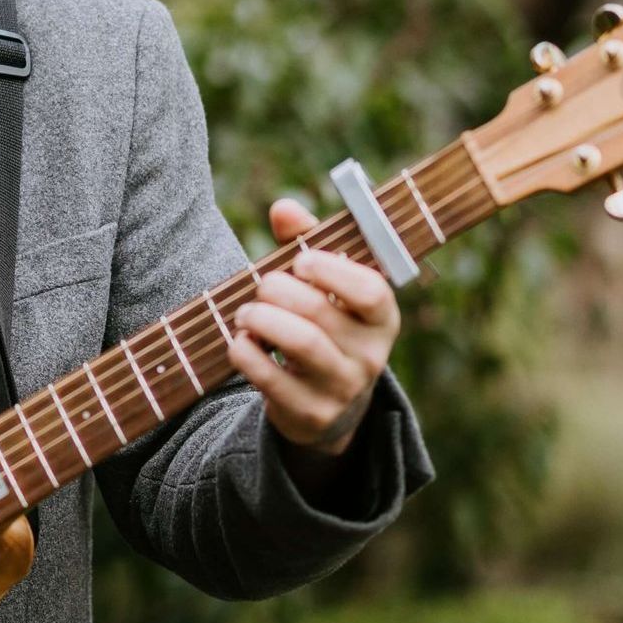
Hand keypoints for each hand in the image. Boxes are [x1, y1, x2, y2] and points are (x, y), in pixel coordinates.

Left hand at [228, 197, 400, 458]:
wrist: (328, 406)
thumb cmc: (323, 327)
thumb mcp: (324, 289)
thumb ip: (305, 244)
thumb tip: (283, 209)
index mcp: (382, 318)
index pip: (371, 290)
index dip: (330, 270)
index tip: (299, 260)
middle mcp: (371, 355)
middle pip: (319, 311)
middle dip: (276, 291)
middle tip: (260, 288)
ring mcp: (342, 388)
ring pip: (300, 342)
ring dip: (260, 318)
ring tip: (245, 314)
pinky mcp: (310, 414)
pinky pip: (270, 378)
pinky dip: (246, 353)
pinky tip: (241, 343)